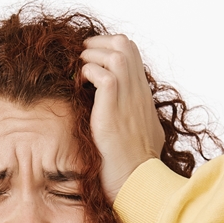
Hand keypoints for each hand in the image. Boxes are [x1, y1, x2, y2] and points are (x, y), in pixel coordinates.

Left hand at [80, 35, 164, 203]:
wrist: (136, 179)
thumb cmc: (133, 165)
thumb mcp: (139, 134)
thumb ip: (132, 117)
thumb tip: (125, 115)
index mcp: (142, 95)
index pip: (131, 53)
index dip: (110, 47)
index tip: (93, 57)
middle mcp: (138, 91)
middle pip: (125, 44)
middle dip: (99, 43)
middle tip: (83, 56)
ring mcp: (129, 97)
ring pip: (115, 53)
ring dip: (92, 56)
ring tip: (80, 71)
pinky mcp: (114, 107)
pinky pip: (102, 74)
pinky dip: (88, 73)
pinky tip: (81, 86)